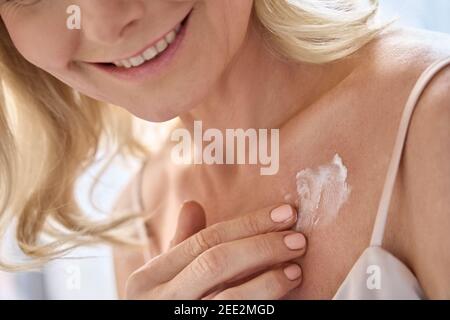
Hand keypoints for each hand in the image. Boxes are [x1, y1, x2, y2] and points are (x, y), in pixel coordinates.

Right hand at [125, 202, 305, 299]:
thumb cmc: (166, 305)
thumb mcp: (164, 278)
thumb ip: (182, 244)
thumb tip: (191, 204)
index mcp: (148, 277)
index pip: (204, 240)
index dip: (248, 224)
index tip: (283, 213)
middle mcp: (159, 300)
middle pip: (216, 262)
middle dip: (261, 246)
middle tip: (297, 239)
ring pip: (228, 298)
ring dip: (268, 281)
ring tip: (295, 269)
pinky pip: (235, 318)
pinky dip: (262, 304)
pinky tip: (282, 296)